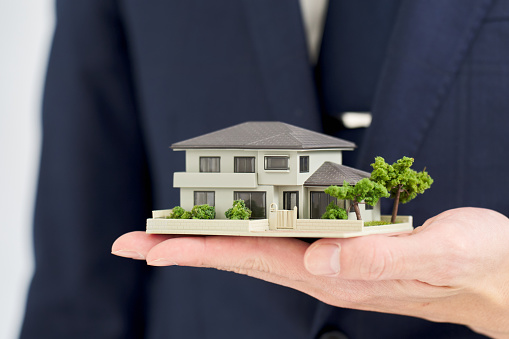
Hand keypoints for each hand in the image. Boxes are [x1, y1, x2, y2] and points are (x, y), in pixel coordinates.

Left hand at [112, 207, 508, 337]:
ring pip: (257, 247)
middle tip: (137, 241)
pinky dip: (250, 228)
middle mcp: (325, 271)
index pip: (253, 258)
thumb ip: (380, 260)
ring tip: (169, 233)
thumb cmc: (474, 267)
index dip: (200, 249)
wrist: (494, 277)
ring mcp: (331, 262)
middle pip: (241, 255)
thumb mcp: (438, 256)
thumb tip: (322, 259)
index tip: (154, 245)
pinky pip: (284, 236)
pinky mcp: (343, 249)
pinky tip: (236, 225)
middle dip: (186, 247)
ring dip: (211, 238)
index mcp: (337, 274)